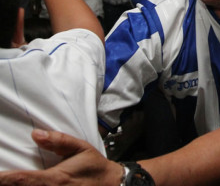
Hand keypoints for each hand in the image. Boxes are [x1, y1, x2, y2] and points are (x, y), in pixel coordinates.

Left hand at [0, 129, 122, 185]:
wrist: (112, 184)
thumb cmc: (95, 167)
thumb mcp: (80, 148)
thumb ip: (58, 141)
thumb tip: (35, 134)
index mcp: (54, 179)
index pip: (21, 179)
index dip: (3, 178)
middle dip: (7, 183)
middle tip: (0, 177)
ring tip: (7, 181)